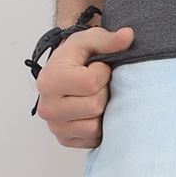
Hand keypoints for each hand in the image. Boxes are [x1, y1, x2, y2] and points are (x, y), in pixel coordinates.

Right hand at [35, 22, 133, 147]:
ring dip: (102, 111)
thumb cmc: (76, 58)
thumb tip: (128, 36)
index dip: (102, 73)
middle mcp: (47, 108)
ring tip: (93, 96)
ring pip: (95, 126)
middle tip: (95, 84)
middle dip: (102, 92)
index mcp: (49, 81)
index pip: (91, 83)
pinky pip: (93, 139)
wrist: (64, 74)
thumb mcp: (88, 41)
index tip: (97, 67)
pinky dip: (98, 126)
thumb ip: (108, 39)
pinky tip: (92, 111)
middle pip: (94, 106)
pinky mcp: (65, 140)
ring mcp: (55, 127)